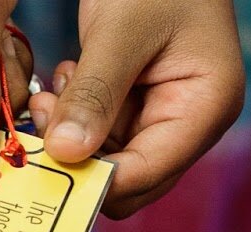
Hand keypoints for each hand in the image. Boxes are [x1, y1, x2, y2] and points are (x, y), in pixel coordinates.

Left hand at [27, 0, 243, 216]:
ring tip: (52, 92)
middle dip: (80, 159)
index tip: (43, 164)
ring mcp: (164, 119)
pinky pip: (98, 136)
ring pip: (106, 162)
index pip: (147, 174)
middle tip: (43, 117)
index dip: (95, 180)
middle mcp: (189, 124)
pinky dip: (73, 119)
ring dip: (70, 137)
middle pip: (129, 181)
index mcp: (206, 108)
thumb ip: (96, 93)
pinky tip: (64, 83)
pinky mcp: (138, 109)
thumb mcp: (122, 30)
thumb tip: (66, 155)